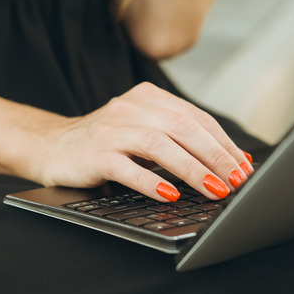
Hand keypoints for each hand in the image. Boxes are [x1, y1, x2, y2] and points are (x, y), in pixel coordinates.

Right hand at [34, 82, 253, 201]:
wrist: (50, 147)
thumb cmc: (105, 145)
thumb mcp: (143, 134)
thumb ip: (180, 141)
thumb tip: (232, 162)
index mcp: (148, 98)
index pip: (196, 118)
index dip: (224, 143)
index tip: (243, 167)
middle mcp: (130, 108)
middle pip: (183, 127)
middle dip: (215, 156)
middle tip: (236, 181)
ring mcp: (111, 130)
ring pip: (159, 144)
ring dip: (191, 169)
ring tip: (213, 189)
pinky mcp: (94, 154)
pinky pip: (127, 167)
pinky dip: (151, 182)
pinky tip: (170, 195)